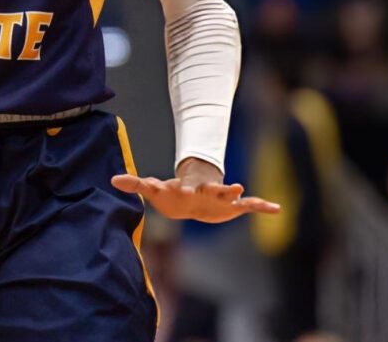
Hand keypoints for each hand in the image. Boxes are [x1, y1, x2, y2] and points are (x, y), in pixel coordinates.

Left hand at [111, 157, 279, 223]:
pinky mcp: (231, 205)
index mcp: (187, 189)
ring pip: (231, 195)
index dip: (184, 189)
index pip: (184, 188)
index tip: (183, 189)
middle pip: (212, 189)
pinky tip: (276, 208)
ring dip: (236, 193)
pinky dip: (263, 206)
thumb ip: (135, 183)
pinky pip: (250, 206)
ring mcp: (220, 197)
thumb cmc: (170, 194)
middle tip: (227, 185)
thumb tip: (111, 179)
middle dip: (218, 189)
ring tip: (245, 190)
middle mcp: (206, 191)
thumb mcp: (153, 189)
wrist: (192, 193)